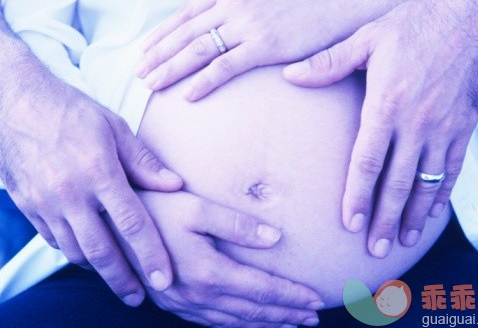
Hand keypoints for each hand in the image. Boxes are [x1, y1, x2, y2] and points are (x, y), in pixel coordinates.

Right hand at [0, 45, 182, 305]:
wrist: (14, 104)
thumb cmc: (70, 111)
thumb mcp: (114, 127)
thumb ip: (144, 161)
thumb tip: (175, 186)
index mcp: (99, 171)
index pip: (132, 223)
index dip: (151, 255)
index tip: (165, 280)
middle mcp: (70, 192)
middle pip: (101, 250)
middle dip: (123, 279)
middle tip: (139, 298)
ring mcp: (45, 202)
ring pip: (75, 251)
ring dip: (99, 269)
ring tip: (119, 279)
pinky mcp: (29, 206)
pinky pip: (54, 240)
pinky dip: (74, 252)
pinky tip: (89, 254)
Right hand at [133, 191, 322, 326]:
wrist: (113, 224)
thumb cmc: (158, 208)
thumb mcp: (197, 208)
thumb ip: (238, 225)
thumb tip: (276, 239)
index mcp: (207, 272)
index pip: (261, 290)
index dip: (291, 295)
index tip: (316, 298)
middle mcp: (196, 295)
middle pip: (252, 311)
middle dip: (286, 314)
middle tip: (313, 316)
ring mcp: (182, 303)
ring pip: (234, 322)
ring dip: (266, 324)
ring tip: (291, 323)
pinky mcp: (173, 303)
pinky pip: (213, 323)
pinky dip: (238, 327)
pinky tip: (250, 324)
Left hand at [135, 0, 422, 100]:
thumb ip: (243, 4)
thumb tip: (227, 22)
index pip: (186, 13)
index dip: (163, 33)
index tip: (145, 49)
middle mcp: (234, 3)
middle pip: (184, 32)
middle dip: (157, 53)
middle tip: (138, 73)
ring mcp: (248, 24)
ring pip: (196, 49)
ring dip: (169, 68)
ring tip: (151, 85)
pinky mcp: (265, 45)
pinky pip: (225, 66)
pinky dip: (203, 81)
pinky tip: (187, 97)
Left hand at [284, 0, 477, 257]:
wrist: (473, 14)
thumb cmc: (416, 24)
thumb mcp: (367, 37)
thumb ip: (328, 63)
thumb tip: (290, 76)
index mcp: (386, 104)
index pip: (367, 162)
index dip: (357, 195)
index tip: (349, 223)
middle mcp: (416, 123)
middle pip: (396, 182)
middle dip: (385, 218)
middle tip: (375, 247)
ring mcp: (443, 127)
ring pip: (426, 182)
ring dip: (414, 216)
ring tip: (403, 241)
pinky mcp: (464, 126)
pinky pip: (453, 168)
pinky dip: (442, 195)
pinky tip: (432, 214)